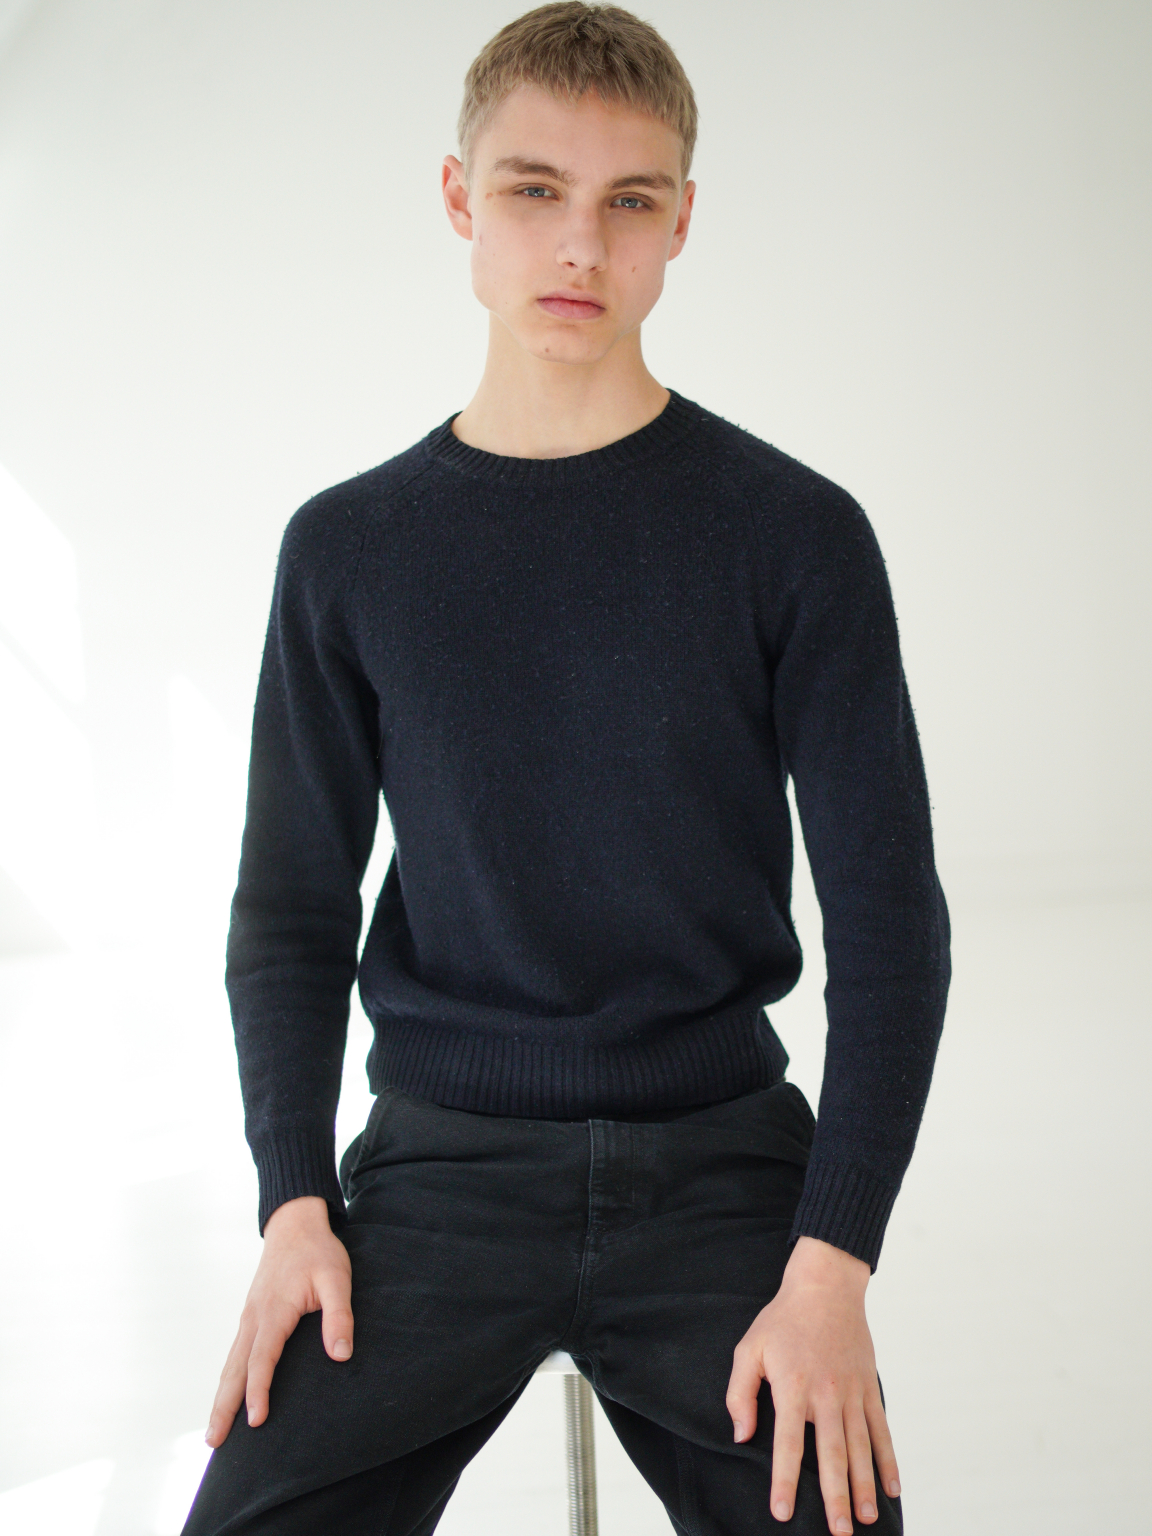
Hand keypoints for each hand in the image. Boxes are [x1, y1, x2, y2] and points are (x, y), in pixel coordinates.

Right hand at [206, 1195, 353, 1447]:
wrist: (294, 1224)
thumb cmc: (318, 1252)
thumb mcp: (337, 1278)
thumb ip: (339, 1316)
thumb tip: (340, 1355)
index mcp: (274, 1310)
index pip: (262, 1358)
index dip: (258, 1390)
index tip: (255, 1420)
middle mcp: (254, 1317)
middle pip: (235, 1369)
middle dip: (224, 1406)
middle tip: (215, 1442)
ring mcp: (248, 1317)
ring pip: (230, 1364)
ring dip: (221, 1397)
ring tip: (215, 1433)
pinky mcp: (250, 1317)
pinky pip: (235, 1354)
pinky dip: (228, 1379)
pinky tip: (228, 1397)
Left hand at [725, 1236, 898, 1531]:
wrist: (825, 1286)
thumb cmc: (782, 1319)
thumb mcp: (749, 1348)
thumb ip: (740, 1393)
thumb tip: (740, 1436)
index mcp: (793, 1386)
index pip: (788, 1443)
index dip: (784, 1480)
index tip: (782, 1512)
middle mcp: (825, 1394)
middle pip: (832, 1454)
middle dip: (836, 1497)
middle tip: (840, 1532)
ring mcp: (851, 1392)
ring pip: (860, 1447)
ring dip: (865, 1486)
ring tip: (867, 1518)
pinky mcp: (869, 1387)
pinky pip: (881, 1429)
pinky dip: (888, 1459)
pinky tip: (893, 1487)